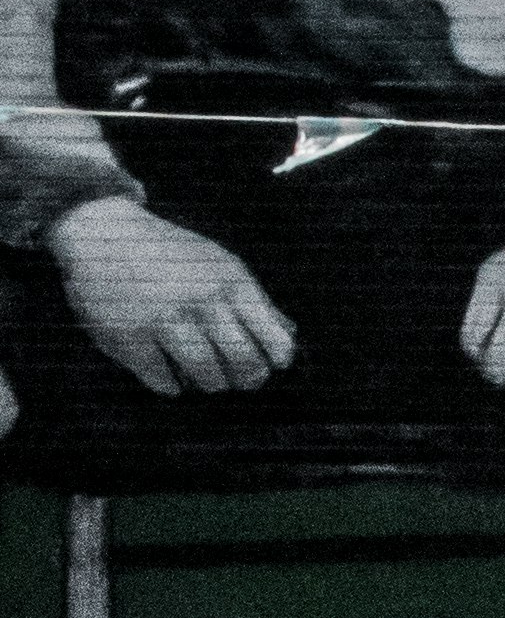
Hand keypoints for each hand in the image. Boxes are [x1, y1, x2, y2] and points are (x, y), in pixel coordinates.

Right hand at [56, 192, 293, 396]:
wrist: (102, 233)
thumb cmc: (168, 254)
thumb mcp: (219, 264)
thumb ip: (254, 300)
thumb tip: (289, 332)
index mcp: (231, 282)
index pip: (275, 342)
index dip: (274, 361)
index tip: (264, 362)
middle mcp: (202, 300)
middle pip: (245, 365)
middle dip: (245, 379)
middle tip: (235, 377)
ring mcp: (166, 319)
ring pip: (208, 377)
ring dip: (209, 383)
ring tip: (202, 374)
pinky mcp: (131, 337)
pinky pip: (166, 382)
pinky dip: (170, 384)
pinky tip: (167, 368)